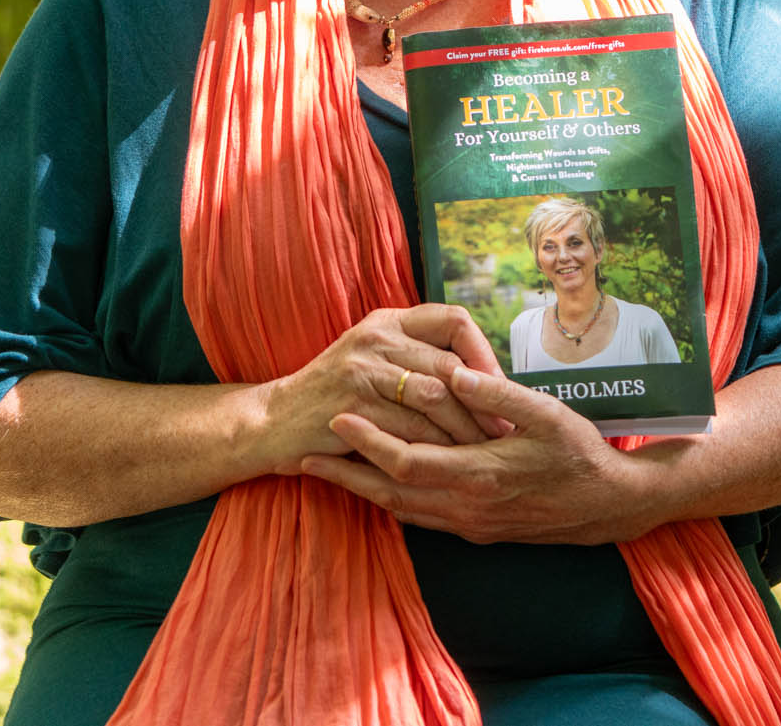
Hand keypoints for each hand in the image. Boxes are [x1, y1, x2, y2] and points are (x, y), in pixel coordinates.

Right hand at [256, 305, 506, 474]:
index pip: (452, 319)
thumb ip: (418, 356)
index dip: (482, 351)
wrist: (275, 420)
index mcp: (388, 320)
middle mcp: (377, 336)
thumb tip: (484, 376)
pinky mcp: (353, 406)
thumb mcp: (374, 359)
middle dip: (484, 399)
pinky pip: (410, 427)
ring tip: (486, 448)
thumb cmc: (336, 396)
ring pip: (436, 395)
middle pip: (450, 362)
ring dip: (466, 427)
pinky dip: (436, 446)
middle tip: (505, 426)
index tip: (498, 385)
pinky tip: (451, 461)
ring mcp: (363, 368)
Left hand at [300, 366, 660, 544]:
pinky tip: (380, 486)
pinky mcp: (478, 531)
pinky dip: (393, 501)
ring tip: (329, 472)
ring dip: (363, 491)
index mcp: (480, 476)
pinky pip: (422, 518)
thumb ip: (498, 394)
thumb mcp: (546, 415)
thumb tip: (454, 373)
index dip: (366, 443)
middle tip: (304, 457)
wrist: (611, 506)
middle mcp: (467, 508)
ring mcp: (471, 525)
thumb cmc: (582, 454)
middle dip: (345, 476)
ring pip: (402, 511)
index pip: (406, 462)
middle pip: (390, 494)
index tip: (336, 419)